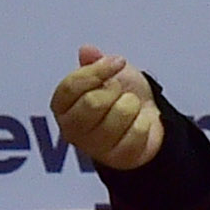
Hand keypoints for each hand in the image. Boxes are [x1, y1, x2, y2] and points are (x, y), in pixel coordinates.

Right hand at [48, 47, 164, 171]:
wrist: (147, 120)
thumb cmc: (122, 96)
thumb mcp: (109, 73)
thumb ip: (95, 62)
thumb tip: (87, 50)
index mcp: (62, 106)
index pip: (71, 86)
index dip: (97, 71)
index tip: (118, 62)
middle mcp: (71, 129)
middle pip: (93, 103)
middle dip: (115, 90)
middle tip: (120, 92)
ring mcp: (94, 147)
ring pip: (119, 114)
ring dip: (132, 105)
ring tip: (130, 109)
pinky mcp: (117, 158)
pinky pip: (137, 130)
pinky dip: (145, 122)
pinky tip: (138, 124)